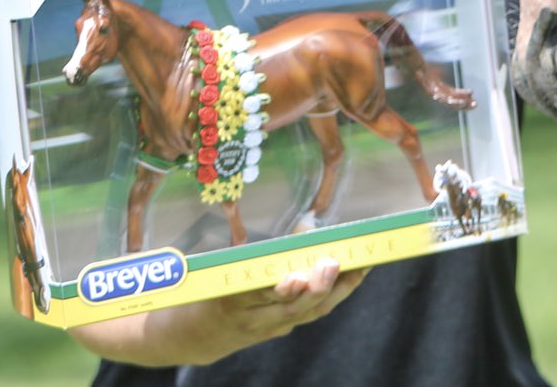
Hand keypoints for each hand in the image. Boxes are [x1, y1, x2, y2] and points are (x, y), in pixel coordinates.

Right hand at [211, 257, 368, 346]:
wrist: (198, 335)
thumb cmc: (212, 288)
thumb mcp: (222, 268)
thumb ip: (254, 250)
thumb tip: (306, 222)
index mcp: (232, 298)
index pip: (259, 294)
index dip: (281, 288)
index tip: (297, 276)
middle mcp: (253, 318)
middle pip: (291, 308)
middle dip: (317, 287)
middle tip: (332, 264)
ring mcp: (269, 327)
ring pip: (308, 313)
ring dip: (336, 290)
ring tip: (358, 267)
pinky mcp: (280, 330)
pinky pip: (311, 314)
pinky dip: (334, 295)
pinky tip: (353, 275)